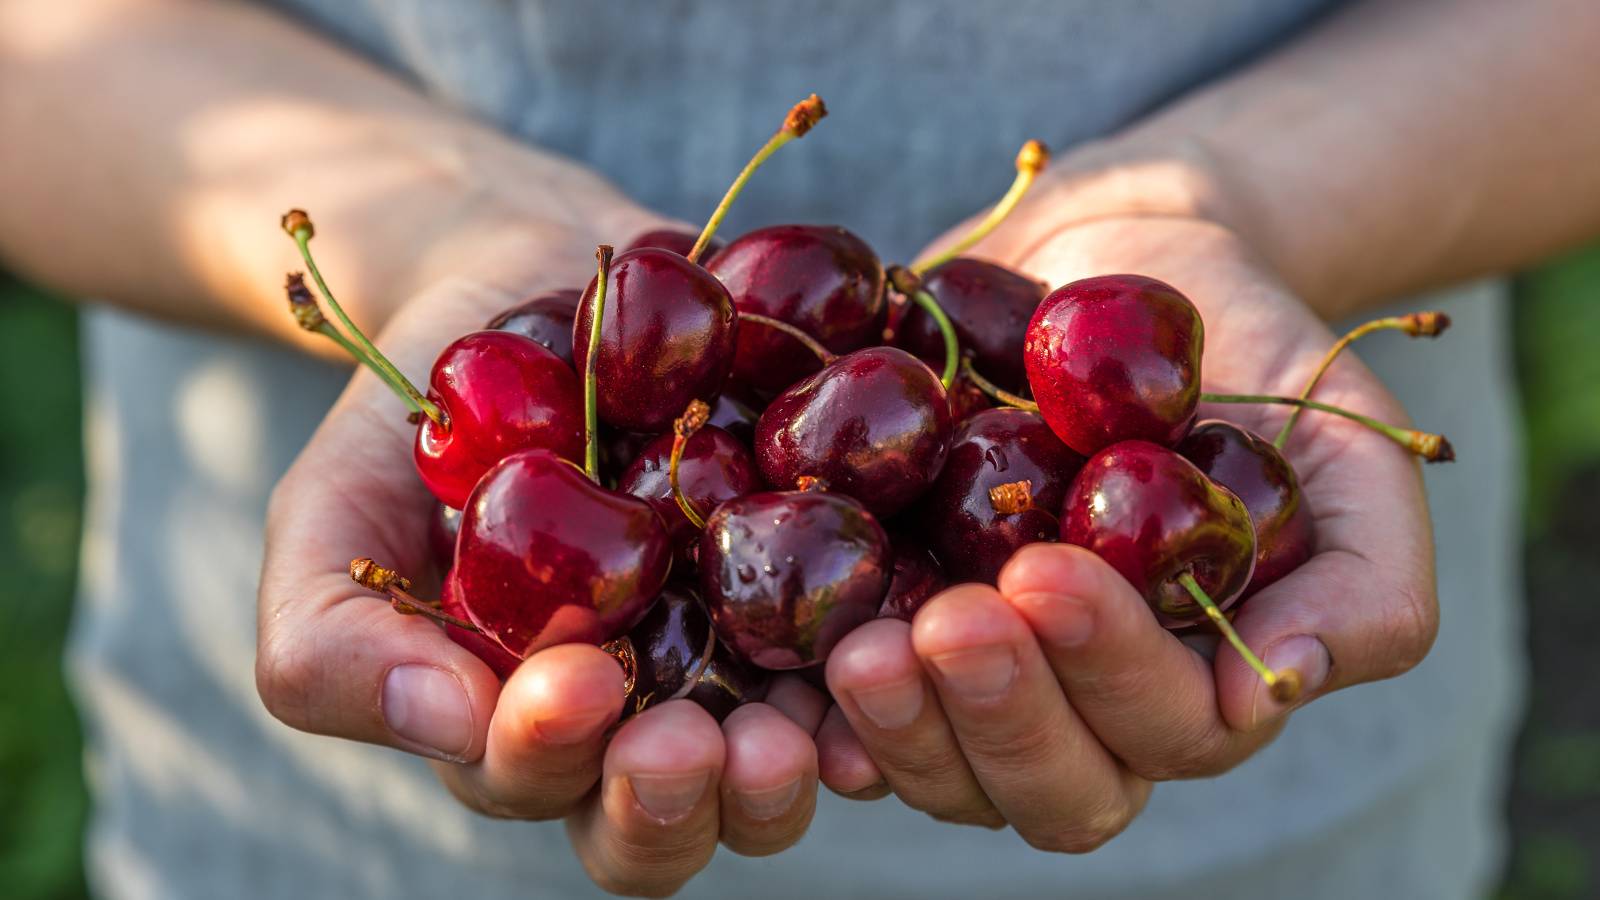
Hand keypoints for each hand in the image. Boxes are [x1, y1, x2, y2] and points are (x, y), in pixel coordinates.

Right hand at [255, 218, 823, 894]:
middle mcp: (643, 716)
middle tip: (702, 743)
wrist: (530, 283)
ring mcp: (740, 655)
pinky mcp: (821, 580)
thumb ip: (334, 640)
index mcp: (524, 725)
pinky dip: (889, 657)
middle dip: (683, 799)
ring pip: (781, 764)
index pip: (538, 787)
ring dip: (796, 760)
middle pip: (673, 819)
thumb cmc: (420, 416)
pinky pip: (869, 645)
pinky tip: (904, 631)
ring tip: (807, 710)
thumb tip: (449, 728)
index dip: (554, 759)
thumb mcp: (331, 514)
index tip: (581, 681)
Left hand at [816, 208, 1438, 850]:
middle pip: (1039, 785)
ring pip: (934, 767)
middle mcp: (1072, 704)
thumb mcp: (1345, 445)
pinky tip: (781, 664)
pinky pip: (835, 700)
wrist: (1114, 262)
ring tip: (858, 643)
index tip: (1049, 572)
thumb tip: (1284, 685)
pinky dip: (806, 702)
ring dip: (895, 724)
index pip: (1160, 733)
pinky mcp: (879, 617)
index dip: (1107, 675)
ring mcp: (969, 673)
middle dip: (993, 715)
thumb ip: (1366, 577)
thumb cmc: (1244, 357)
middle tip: (946, 624)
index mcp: (1186, 683)